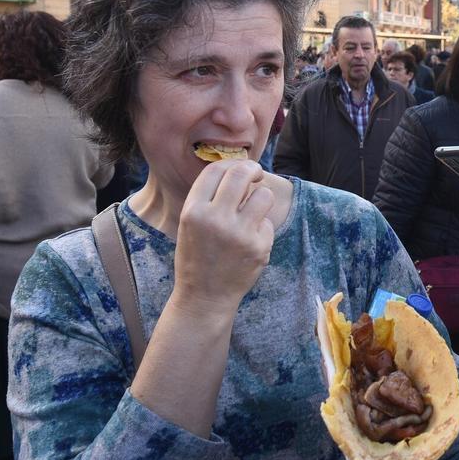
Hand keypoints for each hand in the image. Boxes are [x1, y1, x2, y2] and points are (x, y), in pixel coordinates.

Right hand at [172, 160, 275, 312]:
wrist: (205, 297)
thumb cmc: (197, 256)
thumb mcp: (190, 224)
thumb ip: (210, 198)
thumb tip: (239, 168)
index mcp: (193, 211)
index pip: (216, 170)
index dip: (232, 163)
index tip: (242, 167)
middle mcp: (215, 219)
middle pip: (242, 173)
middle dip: (253, 169)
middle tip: (257, 174)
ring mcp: (239, 234)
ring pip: (264, 195)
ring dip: (261, 198)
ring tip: (253, 211)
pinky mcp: (259, 248)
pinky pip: (268, 223)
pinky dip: (261, 228)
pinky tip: (249, 243)